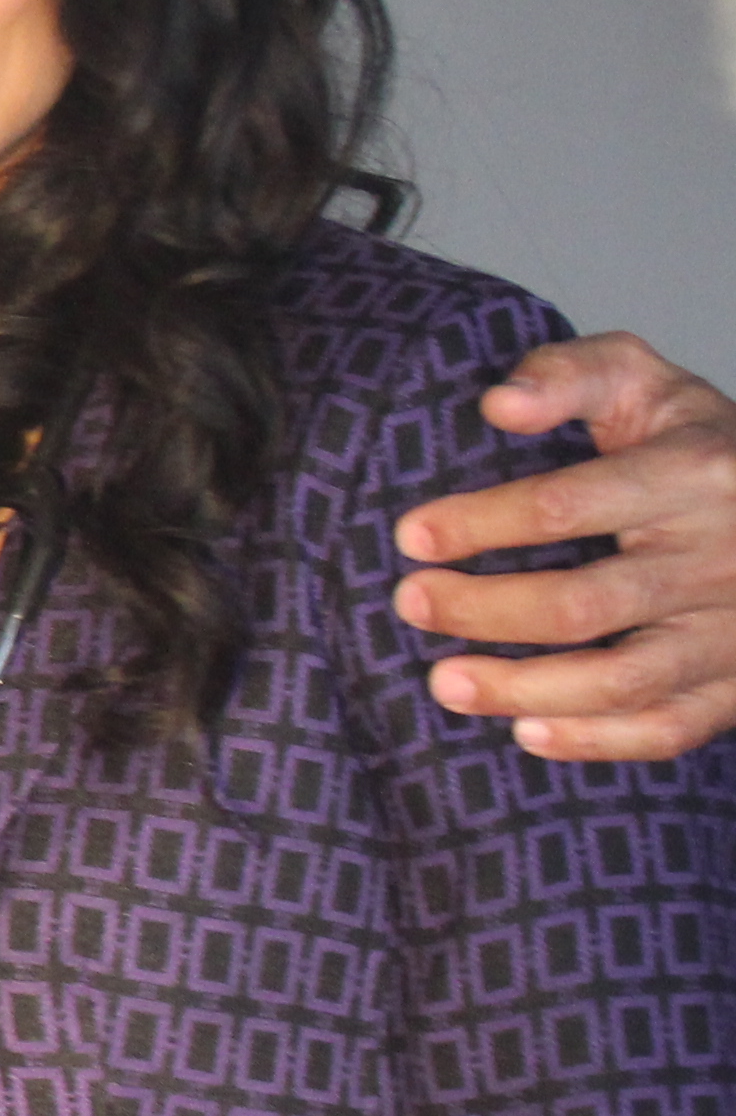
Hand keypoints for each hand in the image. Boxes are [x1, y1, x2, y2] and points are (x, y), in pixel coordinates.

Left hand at [395, 332, 735, 761]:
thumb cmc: (692, 441)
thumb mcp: (641, 380)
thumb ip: (567, 375)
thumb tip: (499, 403)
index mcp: (693, 475)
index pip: (569, 505)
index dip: (482, 523)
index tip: (411, 536)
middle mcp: (722, 556)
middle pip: (586, 603)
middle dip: (483, 610)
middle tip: (410, 602)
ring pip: (624, 680)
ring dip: (523, 689)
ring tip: (443, 683)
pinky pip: (670, 728)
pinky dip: (596, 740)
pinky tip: (526, 731)